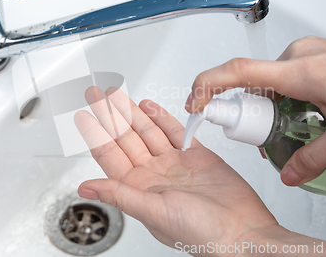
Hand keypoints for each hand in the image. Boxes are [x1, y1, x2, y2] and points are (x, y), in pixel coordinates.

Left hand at [74, 86, 280, 254]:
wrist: (242, 230)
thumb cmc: (201, 232)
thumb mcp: (153, 212)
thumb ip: (119, 194)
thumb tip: (85, 188)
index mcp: (139, 188)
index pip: (109, 154)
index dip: (94, 132)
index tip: (83, 114)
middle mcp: (154, 173)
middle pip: (125, 137)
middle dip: (110, 114)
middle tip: (97, 94)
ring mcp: (174, 163)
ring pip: (148, 131)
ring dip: (132, 112)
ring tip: (118, 95)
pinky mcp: (197, 156)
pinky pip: (175, 132)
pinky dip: (162, 118)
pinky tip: (149, 106)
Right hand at [185, 36, 325, 185]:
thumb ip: (317, 157)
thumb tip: (290, 174)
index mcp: (300, 71)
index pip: (237, 72)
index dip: (207, 85)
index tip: (194, 102)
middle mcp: (296, 55)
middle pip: (251, 85)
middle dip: (252, 114)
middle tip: (274, 138)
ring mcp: (304, 53)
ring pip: (269, 82)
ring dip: (272, 107)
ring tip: (303, 125)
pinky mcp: (312, 55)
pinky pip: (283, 76)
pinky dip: (284, 97)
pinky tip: (309, 112)